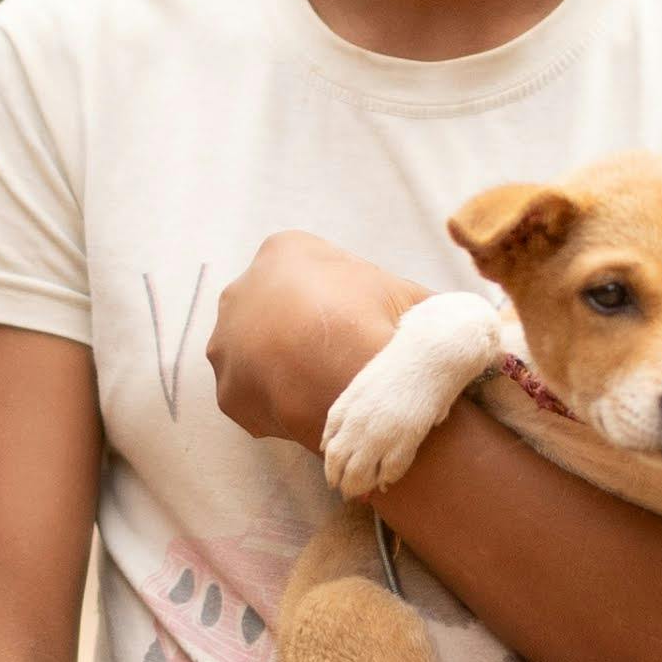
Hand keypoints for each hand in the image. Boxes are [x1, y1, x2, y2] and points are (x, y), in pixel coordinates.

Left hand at [207, 233, 429, 444]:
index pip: (308, 270)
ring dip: (282, 368)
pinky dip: (279, 405)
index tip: (361, 325)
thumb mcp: (410, 296)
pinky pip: (254, 397)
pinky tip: (309, 410)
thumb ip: (404, 298)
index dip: (340, 300)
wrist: (363, 389)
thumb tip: (434, 312)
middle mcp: (241, 290)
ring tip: (323, 388)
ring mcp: (227, 343)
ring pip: (256, 354)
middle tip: (339, 357)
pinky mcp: (228, 392)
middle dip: (301, 332)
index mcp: (283, 252)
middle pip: (274, 311)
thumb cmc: (385, 329)